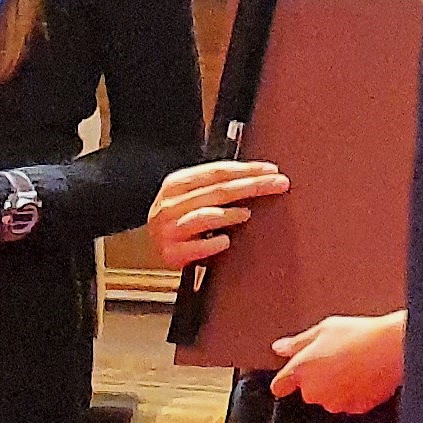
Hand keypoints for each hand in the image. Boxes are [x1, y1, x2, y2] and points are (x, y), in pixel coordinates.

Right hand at [145, 160, 287, 268]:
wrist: (144, 250)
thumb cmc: (178, 219)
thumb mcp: (189, 196)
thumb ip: (214, 185)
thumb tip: (258, 175)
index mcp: (177, 184)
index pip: (218, 171)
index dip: (247, 169)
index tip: (272, 170)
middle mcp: (171, 204)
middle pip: (218, 191)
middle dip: (252, 185)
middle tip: (278, 184)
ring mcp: (168, 229)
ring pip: (203, 216)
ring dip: (228, 214)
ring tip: (247, 213)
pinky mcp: (170, 253)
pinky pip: (195, 247)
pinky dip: (212, 244)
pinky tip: (226, 242)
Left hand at [270, 311, 405, 414]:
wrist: (393, 349)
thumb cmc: (360, 335)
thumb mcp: (325, 328)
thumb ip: (298, 342)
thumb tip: (280, 348)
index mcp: (302, 370)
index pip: (279, 385)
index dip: (286, 379)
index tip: (292, 375)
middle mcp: (314, 391)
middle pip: (308, 391)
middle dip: (319, 378)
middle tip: (337, 358)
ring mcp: (335, 402)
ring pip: (330, 397)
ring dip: (337, 386)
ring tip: (354, 365)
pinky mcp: (355, 408)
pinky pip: (350, 402)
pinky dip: (356, 393)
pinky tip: (366, 375)